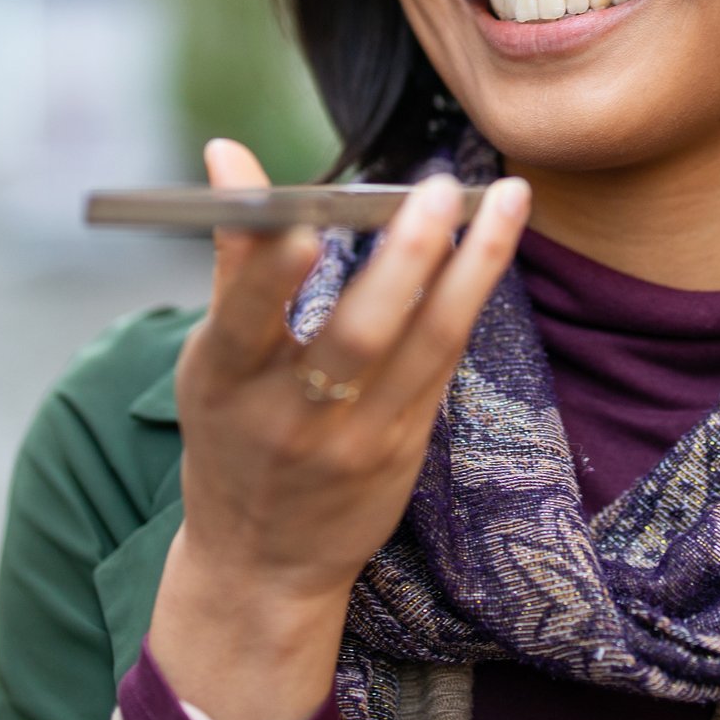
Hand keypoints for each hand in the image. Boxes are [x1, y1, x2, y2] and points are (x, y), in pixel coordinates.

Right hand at [148, 137, 529, 719]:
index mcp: (223, 383)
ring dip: (472, 267)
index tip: (307, 223)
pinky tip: (493, 246)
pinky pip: (444, 363)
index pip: (243, 321)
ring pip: (425, 345)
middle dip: (405, 259)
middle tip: (441, 188)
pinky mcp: (404, 449)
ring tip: (506, 199)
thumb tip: (227, 153)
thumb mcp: (212, 361)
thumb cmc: (234, 438)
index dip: (272, 275)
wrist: (264, 567)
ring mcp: (354, 439)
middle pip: (356, 336)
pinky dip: (470, 299)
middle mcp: (289, 416)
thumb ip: (235, 257)